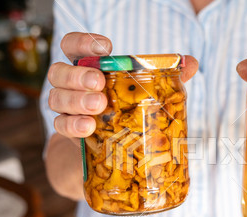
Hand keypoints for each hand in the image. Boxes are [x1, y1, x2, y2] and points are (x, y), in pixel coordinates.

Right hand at [48, 32, 198, 138]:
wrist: (112, 143)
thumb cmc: (127, 107)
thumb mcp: (145, 89)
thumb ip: (165, 75)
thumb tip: (190, 63)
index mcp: (87, 66)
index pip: (72, 46)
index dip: (82, 42)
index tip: (106, 47)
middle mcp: (71, 84)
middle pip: (59, 72)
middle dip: (78, 76)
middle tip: (100, 83)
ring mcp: (67, 108)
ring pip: (56, 98)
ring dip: (76, 100)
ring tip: (99, 106)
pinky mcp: (69, 131)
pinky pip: (61, 125)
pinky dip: (73, 125)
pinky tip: (89, 127)